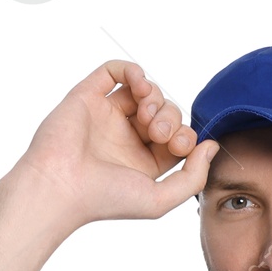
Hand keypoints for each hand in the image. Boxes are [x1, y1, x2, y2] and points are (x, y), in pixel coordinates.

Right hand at [7, 58, 217, 231]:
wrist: (60, 189)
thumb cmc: (105, 200)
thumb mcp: (160, 200)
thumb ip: (193, 177)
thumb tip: (211, 146)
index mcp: (143, 162)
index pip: (177, 137)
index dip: (185, 135)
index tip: (179, 146)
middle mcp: (126, 137)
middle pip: (165, 111)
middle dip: (170, 117)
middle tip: (158, 134)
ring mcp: (107, 115)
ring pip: (144, 91)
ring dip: (155, 97)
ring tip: (146, 115)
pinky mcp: (87, 96)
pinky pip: (115, 71)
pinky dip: (133, 71)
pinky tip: (139, 85)